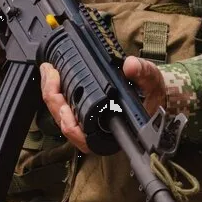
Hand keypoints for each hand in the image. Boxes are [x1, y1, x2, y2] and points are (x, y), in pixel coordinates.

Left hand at [41, 56, 166, 153]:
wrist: (153, 96)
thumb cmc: (152, 96)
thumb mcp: (152, 82)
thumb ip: (143, 73)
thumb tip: (130, 66)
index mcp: (113, 130)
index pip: (84, 136)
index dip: (69, 122)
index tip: (64, 103)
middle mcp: (98, 132)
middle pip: (66, 123)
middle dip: (54, 98)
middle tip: (50, 74)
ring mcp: (88, 125)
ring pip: (62, 117)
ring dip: (51, 95)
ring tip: (48, 72)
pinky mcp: (83, 115)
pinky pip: (64, 110)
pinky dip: (55, 94)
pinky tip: (52, 78)